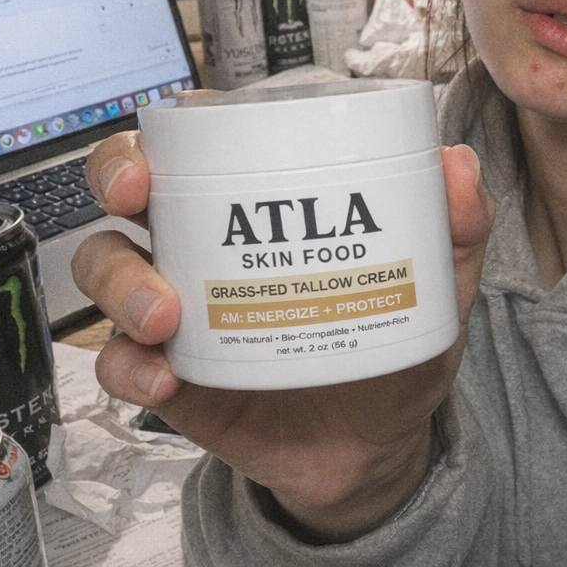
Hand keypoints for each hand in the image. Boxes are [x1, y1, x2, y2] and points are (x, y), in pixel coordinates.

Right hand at [73, 131, 493, 540]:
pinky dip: (127, 363)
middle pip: (133, 184)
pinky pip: (119, 359)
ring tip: (166, 313)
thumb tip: (457, 164)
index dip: (173, 121)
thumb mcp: (438, 284)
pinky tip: (164, 378)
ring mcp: (184, 305)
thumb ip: (458, 228)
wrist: (376, 446)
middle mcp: (213, 240)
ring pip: (108, 264)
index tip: (174, 125)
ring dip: (120, 279)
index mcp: (267, 203)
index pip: (202, 138)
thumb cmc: (397, 342)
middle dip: (118, 173)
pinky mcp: (170, 372)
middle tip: (137, 194)